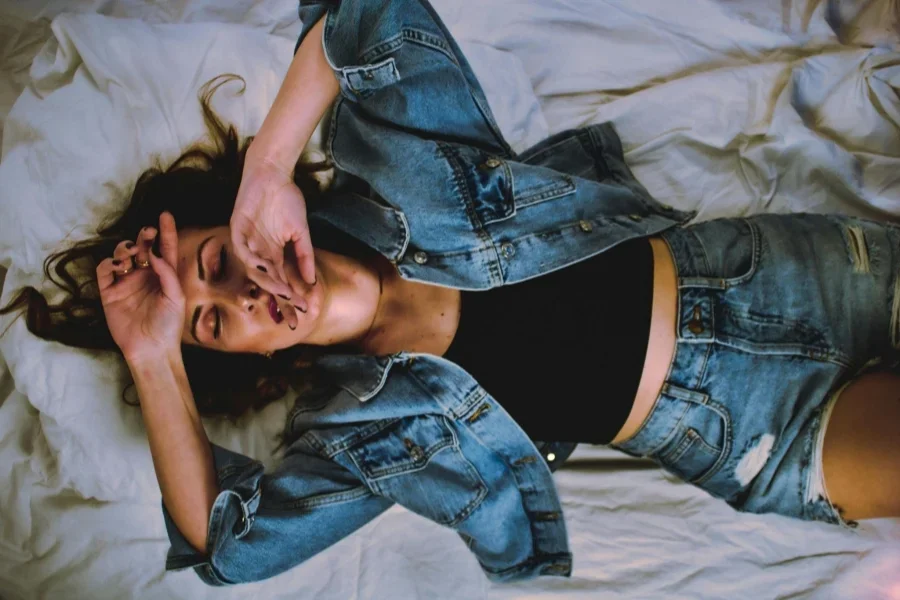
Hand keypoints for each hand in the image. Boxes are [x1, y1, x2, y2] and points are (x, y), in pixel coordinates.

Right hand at [97, 212, 184, 362]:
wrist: (151, 349)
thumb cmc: (169, 325)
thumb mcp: (176, 298)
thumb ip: (168, 274)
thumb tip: (157, 254)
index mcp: (164, 276)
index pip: (165, 249)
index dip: (166, 231)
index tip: (165, 214)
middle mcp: (145, 276)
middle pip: (142, 248)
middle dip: (144, 236)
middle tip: (147, 232)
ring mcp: (126, 282)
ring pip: (122, 255)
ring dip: (125, 248)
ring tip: (132, 253)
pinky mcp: (109, 292)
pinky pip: (104, 271)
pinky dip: (108, 263)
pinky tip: (117, 265)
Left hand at [230, 158, 315, 303]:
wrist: (273, 174)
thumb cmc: (287, 200)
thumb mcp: (301, 232)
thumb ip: (305, 255)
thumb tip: (311, 281)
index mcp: (273, 255)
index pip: (282, 282)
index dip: (291, 299)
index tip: (303, 315)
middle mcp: (259, 253)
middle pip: (268, 283)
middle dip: (280, 300)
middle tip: (292, 315)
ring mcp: (247, 242)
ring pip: (255, 270)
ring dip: (269, 283)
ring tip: (284, 293)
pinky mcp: (237, 229)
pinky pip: (243, 250)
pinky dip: (252, 260)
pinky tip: (265, 269)